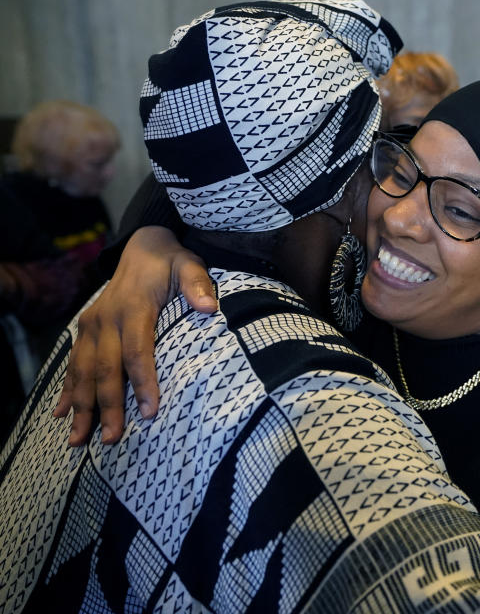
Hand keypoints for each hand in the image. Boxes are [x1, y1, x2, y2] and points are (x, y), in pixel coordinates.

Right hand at [53, 226, 215, 445]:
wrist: (143, 246)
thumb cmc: (172, 262)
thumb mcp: (190, 264)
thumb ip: (198, 284)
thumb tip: (208, 306)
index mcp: (133, 308)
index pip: (137, 351)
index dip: (143, 382)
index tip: (150, 411)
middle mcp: (106, 319)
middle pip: (106, 369)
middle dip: (108, 406)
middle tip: (112, 439)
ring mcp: (92, 326)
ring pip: (84, 372)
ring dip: (82, 406)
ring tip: (81, 440)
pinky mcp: (86, 330)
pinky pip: (74, 363)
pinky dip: (68, 390)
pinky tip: (62, 415)